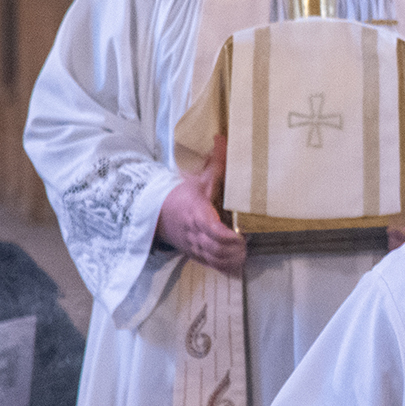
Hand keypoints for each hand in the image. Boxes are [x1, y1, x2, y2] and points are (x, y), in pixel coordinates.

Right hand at [156, 134, 246, 273]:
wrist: (158, 212)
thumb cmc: (182, 195)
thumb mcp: (198, 178)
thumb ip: (215, 162)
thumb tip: (222, 138)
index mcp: (197, 213)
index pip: (211, 229)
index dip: (227, 236)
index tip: (240, 236)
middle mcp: (195, 233)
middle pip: (215, 248)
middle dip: (232, 249)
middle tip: (247, 243)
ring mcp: (195, 246)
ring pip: (213, 259)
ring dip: (230, 259)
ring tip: (244, 252)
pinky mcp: (196, 254)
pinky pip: (210, 265)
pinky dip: (224, 267)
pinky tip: (237, 263)